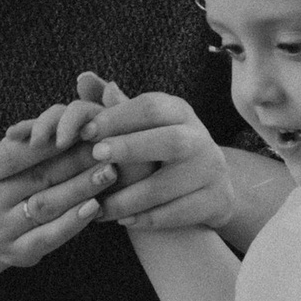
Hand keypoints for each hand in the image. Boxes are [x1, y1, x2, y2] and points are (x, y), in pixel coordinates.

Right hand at [0, 118, 117, 271]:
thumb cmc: (3, 183)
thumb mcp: (4, 159)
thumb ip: (30, 140)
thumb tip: (72, 119)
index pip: (15, 153)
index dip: (51, 141)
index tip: (83, 128)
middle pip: (36, 177)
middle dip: (76, 160)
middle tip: (107, 147)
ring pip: (47, 205)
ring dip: (82, 187)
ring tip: (109, 172)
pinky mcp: (17, 254)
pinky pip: (50, 236)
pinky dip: (74, 221)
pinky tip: (95, 206)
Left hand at [68, 73, 236, 233]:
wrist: (211, 184)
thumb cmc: (161, 150)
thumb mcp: (144, 125)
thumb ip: (113, 106)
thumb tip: (83, 79)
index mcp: (180, 113)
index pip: (151, 107)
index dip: (118, 117)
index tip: (85, 132)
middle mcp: (200, 138)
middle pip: (170, 141)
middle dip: (130, 148)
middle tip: (95, 156)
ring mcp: (211, 171)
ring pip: (171, 183)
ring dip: (130, 196)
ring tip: (98, 205)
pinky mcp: (216, 201)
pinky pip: (180, 212)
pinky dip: (149, 218)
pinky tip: (124, 221)